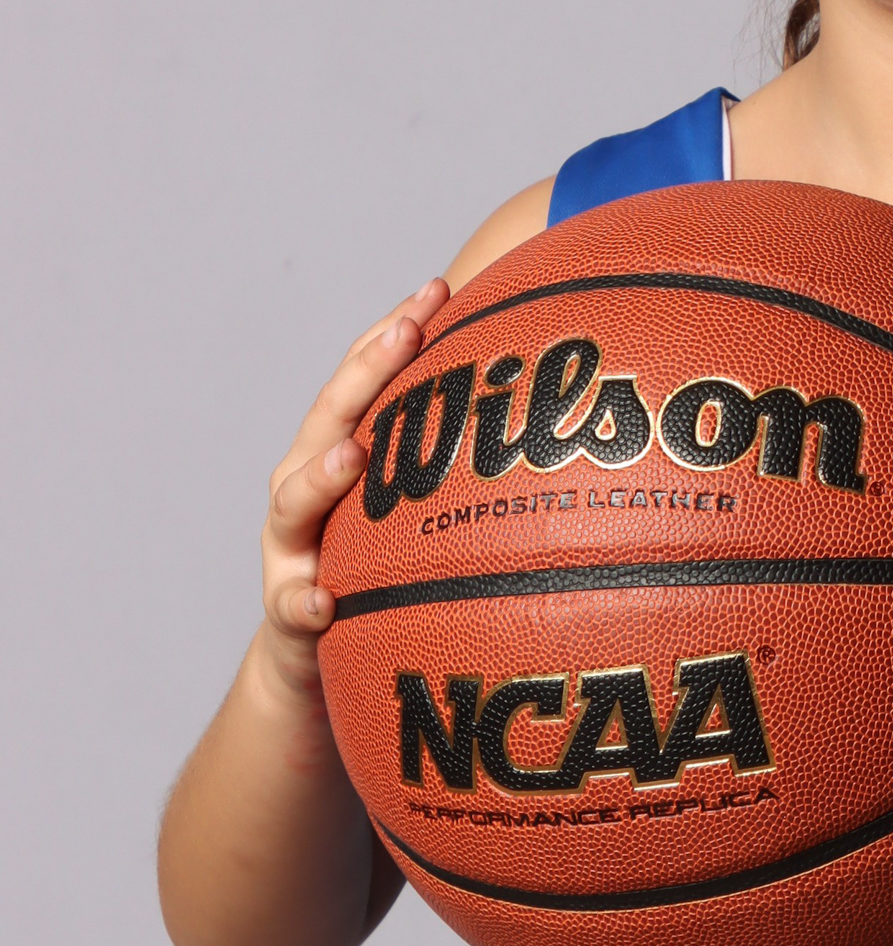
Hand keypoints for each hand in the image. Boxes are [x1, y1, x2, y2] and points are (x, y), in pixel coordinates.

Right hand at [258, 279, 449, 694]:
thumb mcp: (413, 508)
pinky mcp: (288, 612)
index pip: (365, 379)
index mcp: (339, 454)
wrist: (309, 659)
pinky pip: (293, 606)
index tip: (440, 287)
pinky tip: (326, 602)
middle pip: (328, 418)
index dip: (396, 330)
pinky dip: (306, 600)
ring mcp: (290, 548)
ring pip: (293, 502)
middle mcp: (306, 489)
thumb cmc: (375, 568)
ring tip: (354, 454)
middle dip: (365, 372)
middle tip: (405, 333)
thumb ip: (455, 462)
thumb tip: (551, 413)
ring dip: (321, 477)